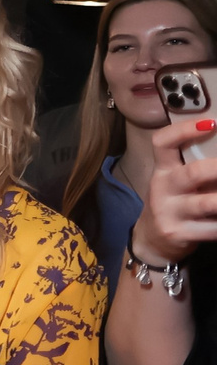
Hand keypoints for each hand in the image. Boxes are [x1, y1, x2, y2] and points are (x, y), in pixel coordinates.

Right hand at [133, 114, 216, 262]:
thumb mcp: (178, 183)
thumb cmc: (175, 204)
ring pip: (207, 203)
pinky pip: (212, 228)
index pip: (163, 143)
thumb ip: (200, 168)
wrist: (152, 241)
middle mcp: (163, 188)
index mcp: (163, 170)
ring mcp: (169, 212)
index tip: (212, 123)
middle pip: (193, 173)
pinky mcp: (178, 234)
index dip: (185, 130)